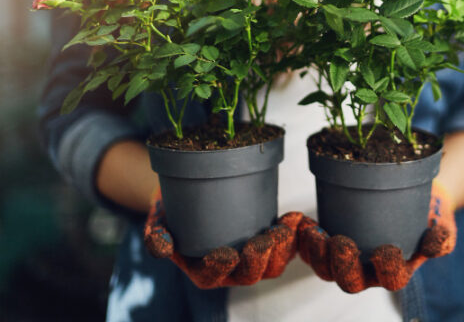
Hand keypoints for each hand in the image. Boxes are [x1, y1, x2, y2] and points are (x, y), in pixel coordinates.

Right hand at [143, 189, 302, 288]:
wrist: (192, 196)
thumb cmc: (174, 211)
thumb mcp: (158, 220)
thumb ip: (157, 234)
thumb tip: (163, 248)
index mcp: (202, 270)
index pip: (212, 277)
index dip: (220, 269)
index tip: (226, 254)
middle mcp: (229, 270)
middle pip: (249, 275)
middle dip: (259, 259)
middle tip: (264, 239)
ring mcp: (251, 257)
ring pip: (272, 265)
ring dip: (281, 249)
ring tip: (284, 228)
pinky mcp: (268, 241)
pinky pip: (286, 247)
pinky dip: (293, 235)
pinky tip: (295, 218)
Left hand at [297, 180, 455, 292]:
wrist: (415, 200)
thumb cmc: (430, 216)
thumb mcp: (443, 224)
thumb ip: (442, 236)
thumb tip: (433, 246)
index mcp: (398, 270)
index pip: (392, 279)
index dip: (387, 269)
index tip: (387, 249)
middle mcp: (370, 271)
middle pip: (350, 281)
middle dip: (341, 265)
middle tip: (341, 243)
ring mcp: (348, 259)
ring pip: (325, 269)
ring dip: (316, 254)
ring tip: (314, 233)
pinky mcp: (331, 242)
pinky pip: (312, 249)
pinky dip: (305, 238)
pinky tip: (302, 222)